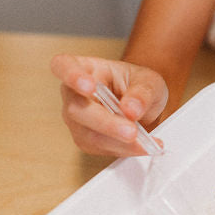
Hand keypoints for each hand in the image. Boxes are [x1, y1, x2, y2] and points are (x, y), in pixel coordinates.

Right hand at [50, 54, 168, 155]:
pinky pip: (99, 147)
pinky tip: (141, 146)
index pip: (64, 66)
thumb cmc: (140, 86)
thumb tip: (130, 109)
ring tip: (144, 142)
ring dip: (117, 141)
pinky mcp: (85, 138)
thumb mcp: (149, 82)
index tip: (89, 86)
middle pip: (77, 109)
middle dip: (106, 122)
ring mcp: (77, 118)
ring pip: (87, 134)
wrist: (144, 105)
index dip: (71, 76)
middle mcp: (74, 93)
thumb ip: (142, 93)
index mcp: (86, 68)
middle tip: (132, 131)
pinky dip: (122, 149)